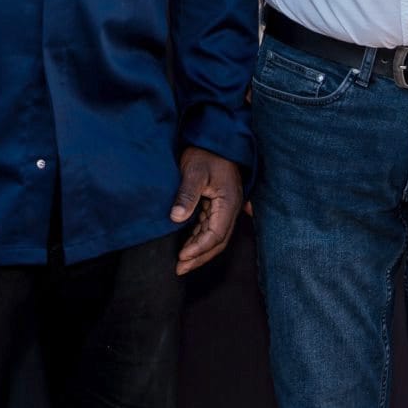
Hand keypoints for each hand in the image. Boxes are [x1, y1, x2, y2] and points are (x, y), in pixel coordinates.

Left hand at [171, 147, 242, 275]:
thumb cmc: (205, 153)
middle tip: (179, 269)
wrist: (212, 139)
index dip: (199, 248)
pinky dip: (199, 240)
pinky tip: (187, 246)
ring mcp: (224, 208)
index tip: (182, 257)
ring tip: (181, 263)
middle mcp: (230, 208)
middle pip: (218, 241)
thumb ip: (186, 195)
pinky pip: (210, 228)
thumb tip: (176, 218)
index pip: (216, 234)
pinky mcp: (217, 205)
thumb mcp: (194, 171)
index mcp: (228, 202)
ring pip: (214, 237)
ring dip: (199, 251)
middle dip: (199, 257)